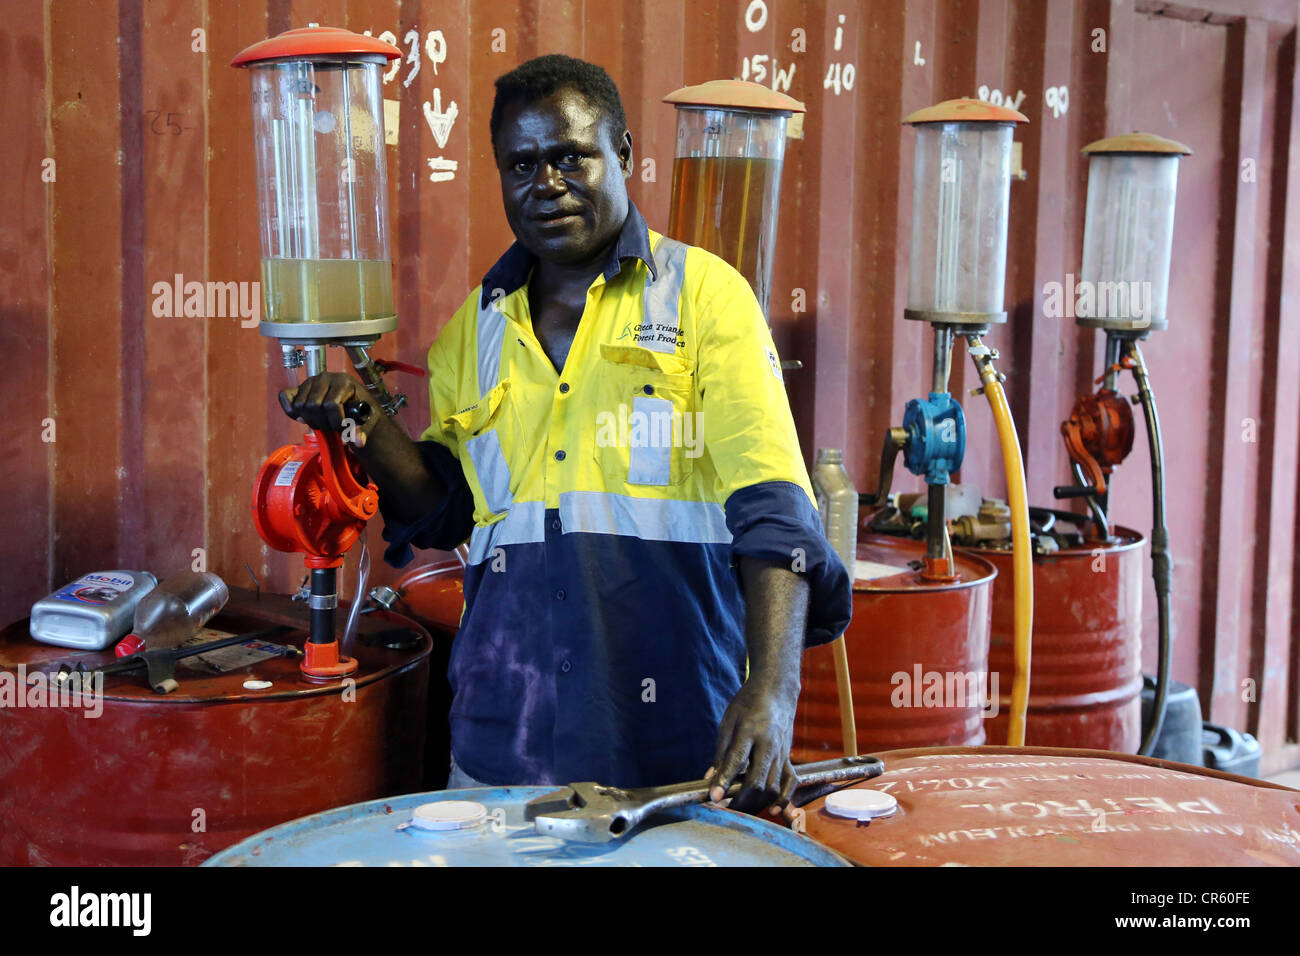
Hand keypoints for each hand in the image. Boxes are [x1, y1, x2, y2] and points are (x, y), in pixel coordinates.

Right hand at [278, 373, 380, 442]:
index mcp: (344, 381)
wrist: (355, 402)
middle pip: (313, 406)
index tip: (342, 429)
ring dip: (310, 420)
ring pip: (300, 406)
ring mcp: (310, 381)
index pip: (331, 405)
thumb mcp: (365, 421)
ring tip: (322, 422)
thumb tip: (358, 442)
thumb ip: (360, 432)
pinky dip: (291, 411)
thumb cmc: (360, 410)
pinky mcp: (299, 387)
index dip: (335, 422)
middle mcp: (325, 378)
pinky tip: (303, 417)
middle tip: (331, 427)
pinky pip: (285, 397)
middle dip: (323, 423)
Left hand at [706, 678, 800, 815]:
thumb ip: (720, 752)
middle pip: (757, 780)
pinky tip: (772, 809)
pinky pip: (790, 782)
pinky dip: (783, 799)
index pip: (736, 760)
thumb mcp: (728, 723)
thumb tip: (709, 778)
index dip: (724, 781)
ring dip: (756, 802)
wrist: (776, 692)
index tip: (713, 797)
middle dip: (740, 800)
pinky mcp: (789, 757)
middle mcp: (768, 744)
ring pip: (772, 786)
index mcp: (749, 730)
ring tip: (739, 809)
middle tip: (723, 809)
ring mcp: (781, 752)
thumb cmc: (748, 705)